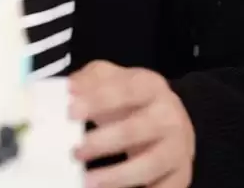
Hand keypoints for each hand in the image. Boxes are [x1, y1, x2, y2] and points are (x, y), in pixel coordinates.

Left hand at [69, 61, 194, 187]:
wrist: (169, 117)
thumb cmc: (131, 98)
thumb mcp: (111, 77)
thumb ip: (90, 80)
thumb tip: (70, 89)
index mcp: (151, 85)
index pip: (125, 91)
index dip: (97, 100)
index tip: (70, 112)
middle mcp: (170, 114)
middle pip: (136, 130)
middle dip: (103, 142)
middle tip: (75, 152)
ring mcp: (178, 146)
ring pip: (150, 164)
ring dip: (116, 176)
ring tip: (87, 181)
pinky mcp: (183, 174)